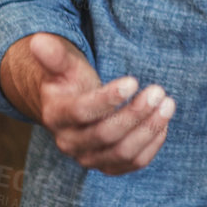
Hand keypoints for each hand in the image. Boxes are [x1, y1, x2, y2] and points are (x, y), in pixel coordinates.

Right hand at [0, 32, 173, 174]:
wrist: (76, 110)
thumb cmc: (72, 83)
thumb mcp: (64, 67)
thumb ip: (55, 56)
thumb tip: (38, 40)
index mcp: (57, 117)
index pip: (82, 112)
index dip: (108, 99)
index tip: (133, 81)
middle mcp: (70, 143)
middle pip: (106, 135)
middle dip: (135, 113)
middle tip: (159, 91)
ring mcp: (90, 158)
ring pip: (122, 153)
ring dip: (149, 129)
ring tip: (168, 104)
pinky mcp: (110, 166)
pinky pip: (134, 163)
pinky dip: (152, 144)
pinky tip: (164, 122)